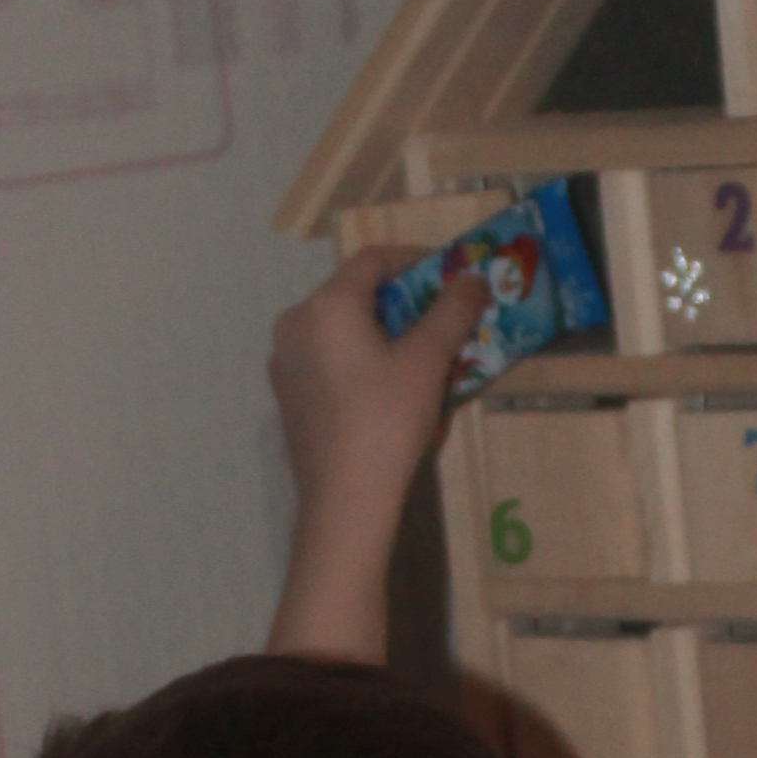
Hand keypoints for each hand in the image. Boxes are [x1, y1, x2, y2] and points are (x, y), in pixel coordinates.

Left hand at [268, 246, 485, 665]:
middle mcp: (294, 323)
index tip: (451, 273)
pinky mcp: (287, 395)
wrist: (344, 499)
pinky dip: (359, 356)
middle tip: (443, 315)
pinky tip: (388, 385)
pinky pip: (327, 358)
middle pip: (353, 293)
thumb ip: (451, 312)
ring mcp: (284, 361)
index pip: (372, 260)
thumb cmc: (386, 420)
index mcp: (325, 305)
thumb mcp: (427, 362)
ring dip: (381, 330)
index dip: (416, 258)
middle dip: (402, 299)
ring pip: (339, 328)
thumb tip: (472, 279)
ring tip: (422, 352)